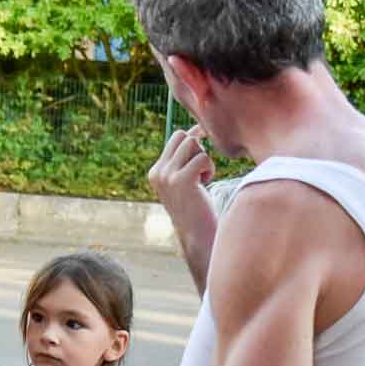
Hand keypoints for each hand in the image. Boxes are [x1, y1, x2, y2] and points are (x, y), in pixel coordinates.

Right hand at [148, 125, 217, 264]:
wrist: (197, 236)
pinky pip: (203, 158)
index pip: (176, 138)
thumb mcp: (184, 182)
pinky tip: (205, 184)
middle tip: (202, 171)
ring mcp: (168, 176)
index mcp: (155, 172)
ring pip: (193, 145)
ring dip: (204, 159)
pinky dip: (209, 169)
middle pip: (184, 137)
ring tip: (203, 179)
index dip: (194, 139)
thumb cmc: (196, 208)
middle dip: (198, 149)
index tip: (205, 151)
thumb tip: (197, 129)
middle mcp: (158, 173)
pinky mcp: (182, 180)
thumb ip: (183, 160)